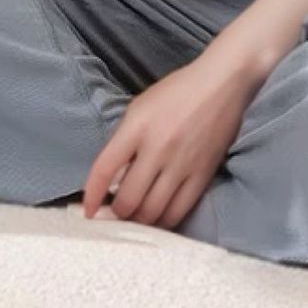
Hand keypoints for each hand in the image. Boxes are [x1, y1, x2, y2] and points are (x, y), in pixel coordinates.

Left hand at [81, 42, 261, 229]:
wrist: (220, 85)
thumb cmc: (176, 92)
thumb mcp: (140, 107)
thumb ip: (125, 140)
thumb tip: (113, 178)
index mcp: (137, 127)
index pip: (105, 168)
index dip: (92, 194)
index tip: (87, 210)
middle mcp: (158, 149)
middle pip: (128, 199)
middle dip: (115, 214)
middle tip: (112, 217)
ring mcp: (182, 165)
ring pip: (153, 211)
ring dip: (138, 221)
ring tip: (133, 220)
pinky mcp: (203, 176)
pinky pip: (179, 211)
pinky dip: (164, 221)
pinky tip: (157, 220)